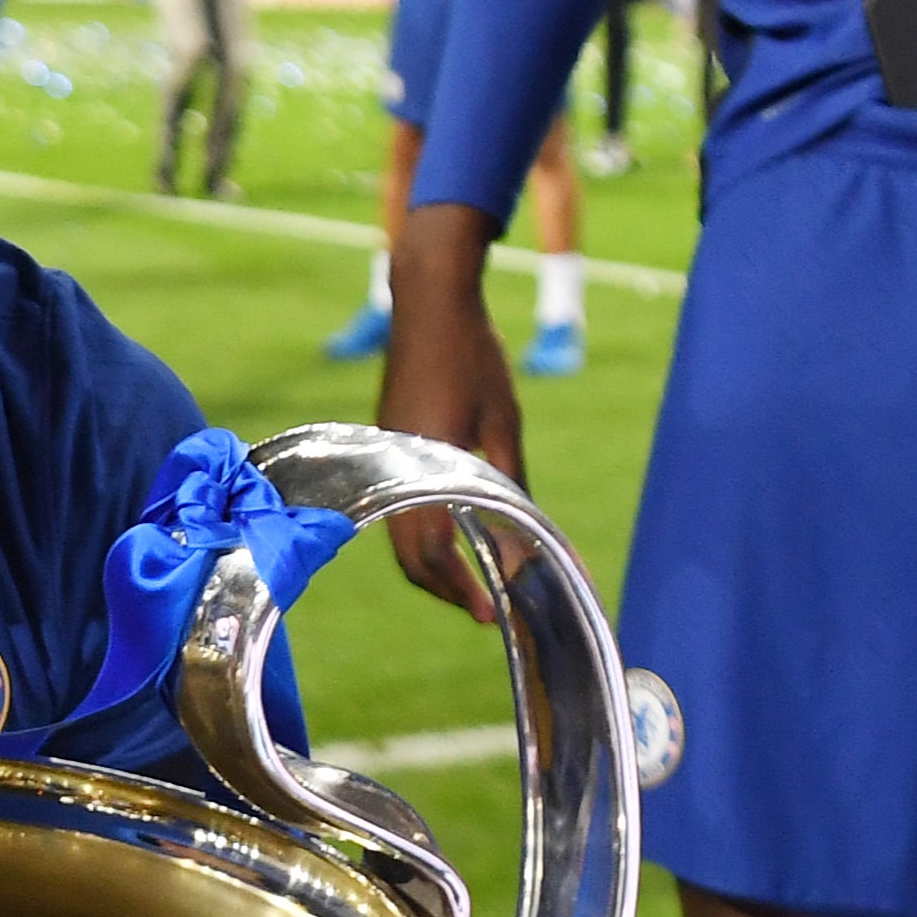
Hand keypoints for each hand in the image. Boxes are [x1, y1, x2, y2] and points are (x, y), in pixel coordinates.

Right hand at [374, 202, 528, 624]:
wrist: (429, 301)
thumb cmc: (474, 356)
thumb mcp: (504, 423)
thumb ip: (511, 483)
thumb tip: (532, 540)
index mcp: (423, 469)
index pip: (432, 552)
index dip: (460, 590)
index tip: (488, 614)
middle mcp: (394, 471)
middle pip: (409, 556)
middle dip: (444, 589)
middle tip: (483, 609)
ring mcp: (384, 460)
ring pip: (400, 535)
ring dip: (433, 565)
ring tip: (473, 580)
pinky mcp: (386, 449)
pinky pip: (397, 508)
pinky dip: (422, 533)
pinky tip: (453, 533)